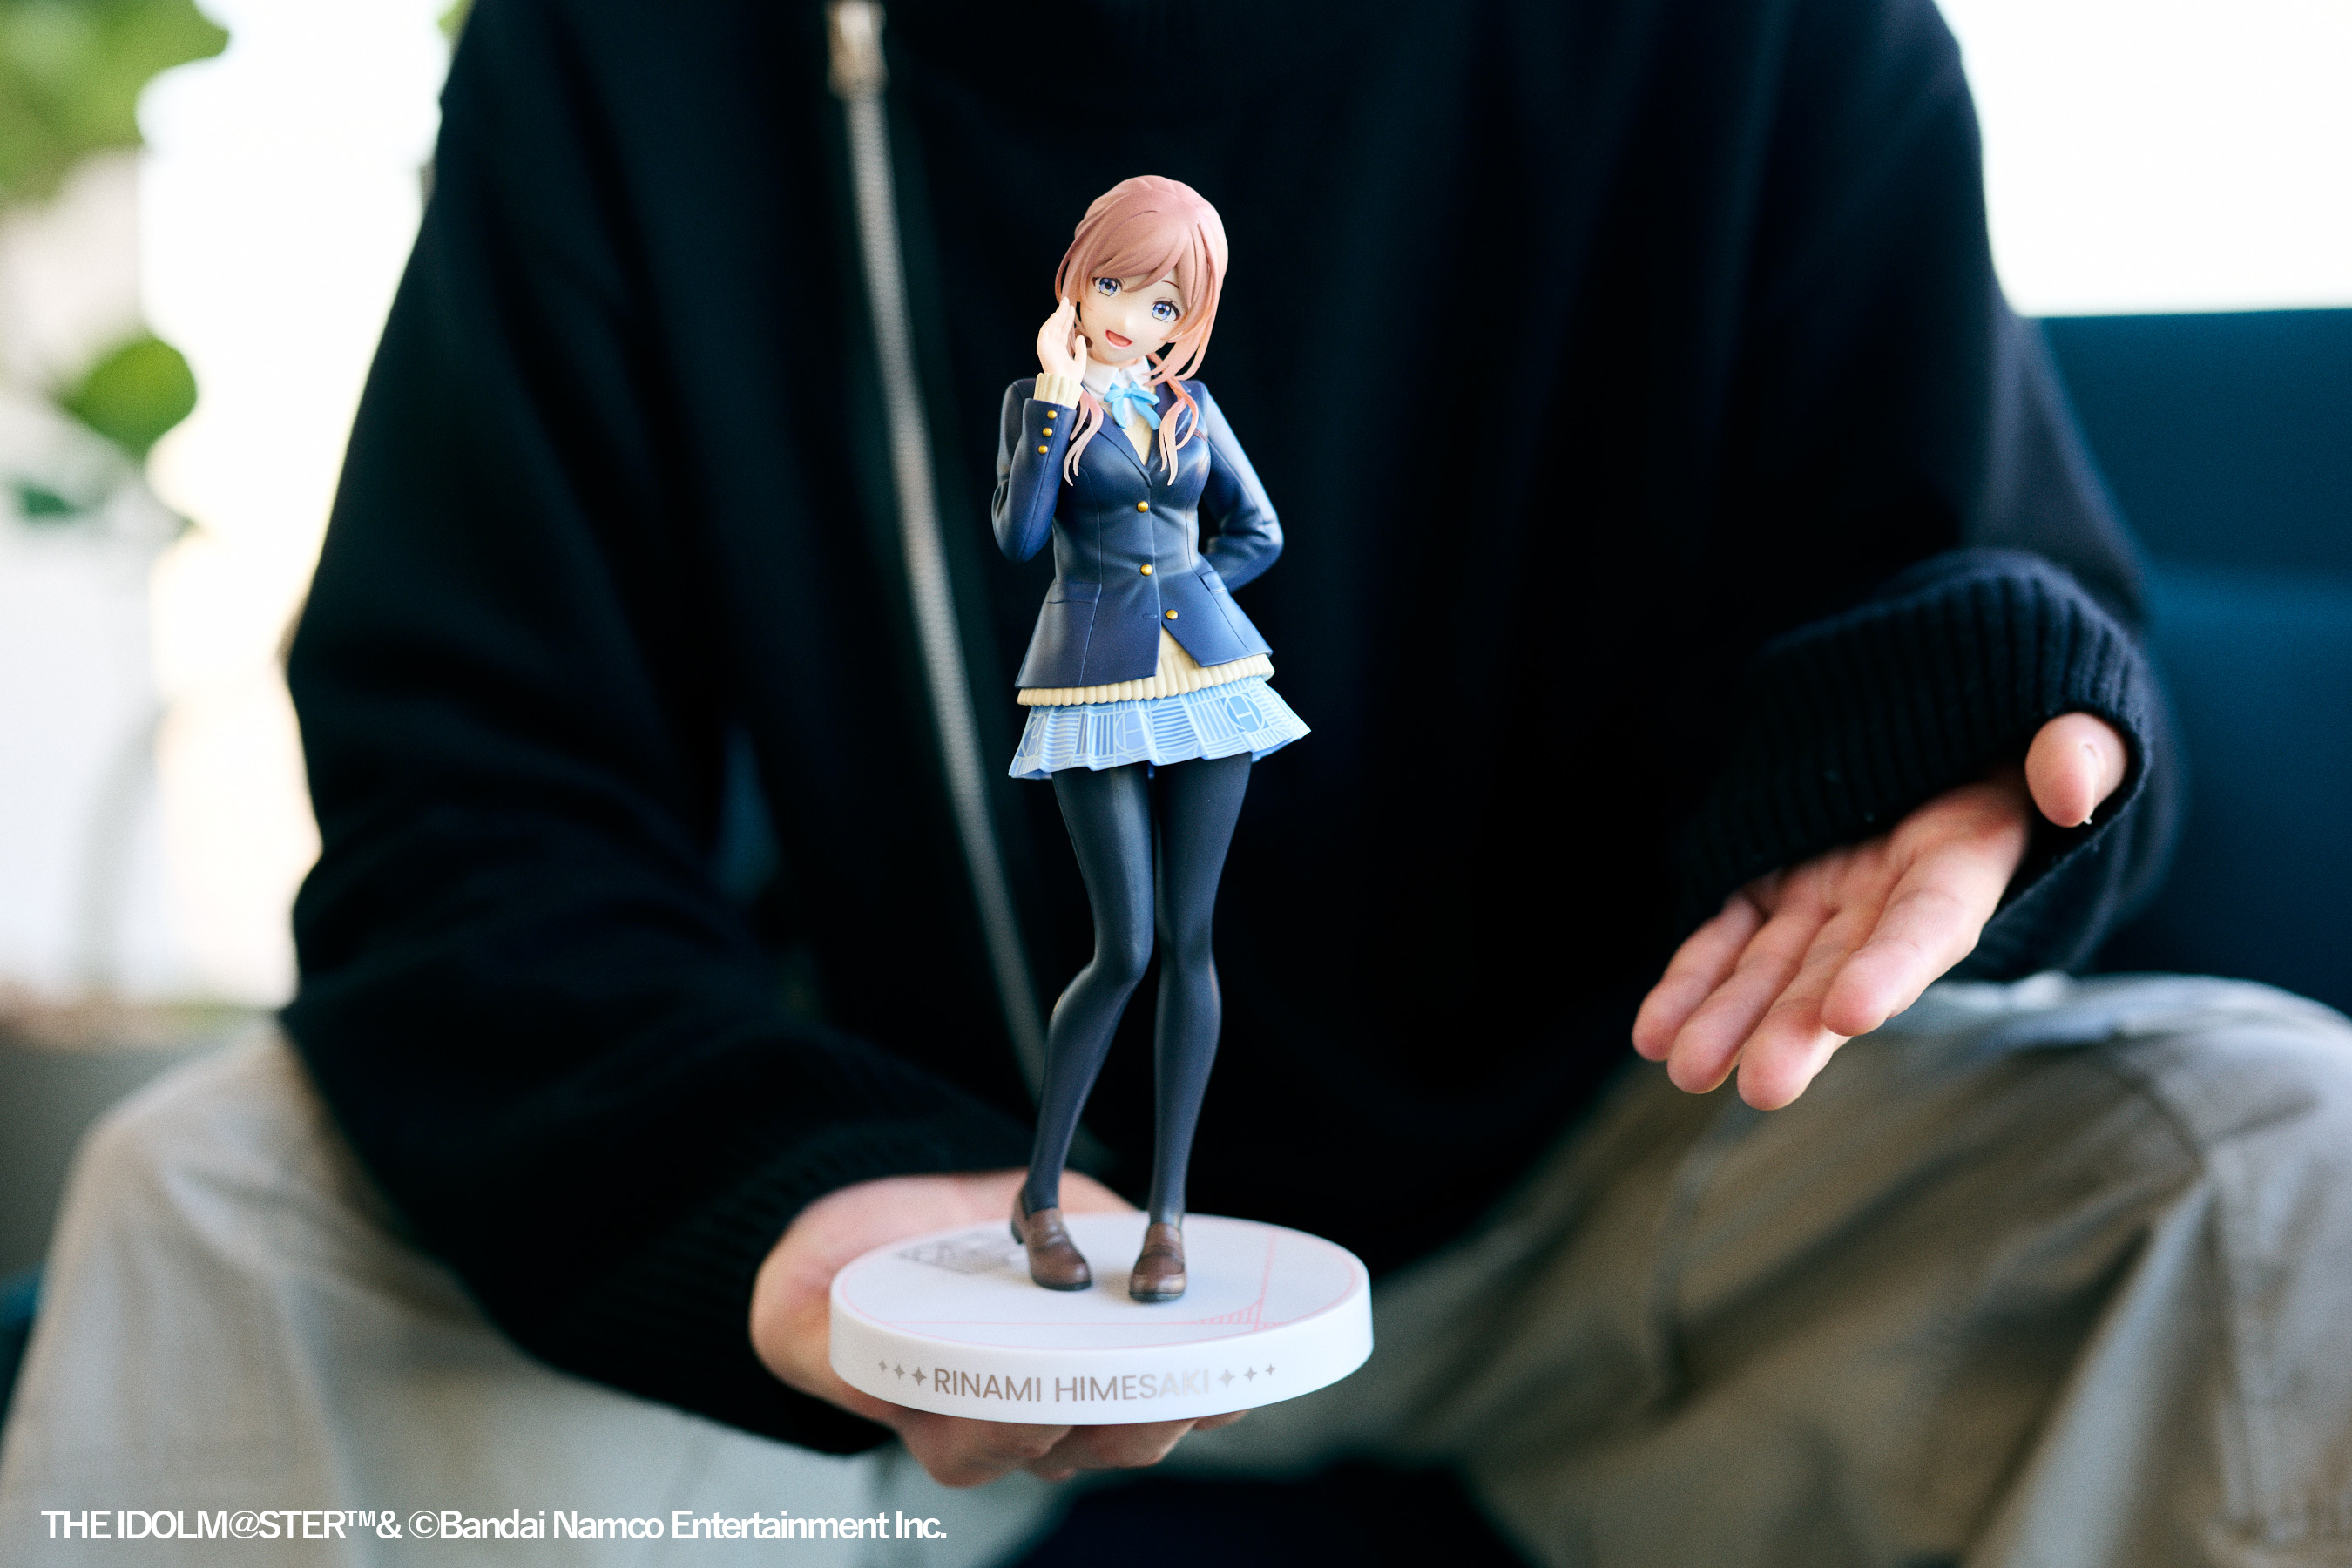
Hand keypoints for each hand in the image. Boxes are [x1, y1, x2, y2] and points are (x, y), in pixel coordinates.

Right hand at [750, 1168, 1247, 1487]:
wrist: (882, 1223)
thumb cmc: (835, 1278)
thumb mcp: (794, 1308)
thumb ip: (811, 1341)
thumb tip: (852, 1378)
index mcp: (942, 1424)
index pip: (992, 1446)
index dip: (1027, 1431)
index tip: (1054, 1404)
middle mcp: (1018, 1420)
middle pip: (1087, 1443)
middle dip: (1134, 1421)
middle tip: (1166, 1386)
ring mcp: (1075, 1381)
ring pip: (1141, 1416)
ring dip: (1187, 1396)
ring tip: (1223, 1367)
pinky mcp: (1112, 1335)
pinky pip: (1173, 1368)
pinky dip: (1212, 1360)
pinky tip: (1247, 1344)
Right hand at [1035, 298, 1086, 380]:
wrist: (1064, 385)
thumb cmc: (1071, 378)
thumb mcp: (1080, 361)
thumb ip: (1080, 349)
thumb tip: (1081, 337)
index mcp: (1060, 350)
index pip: (1064, 330)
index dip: (1067, 319)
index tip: (1072, 309)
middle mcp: (1053, 346)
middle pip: (1058, 326)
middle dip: (1062, 313)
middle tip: (1067, 300)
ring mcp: (1047, 346)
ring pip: (1052, 326)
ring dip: (1057, 315)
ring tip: (1064, 304)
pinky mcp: (1042, 347)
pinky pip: (1045, 332)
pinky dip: (1049, 323)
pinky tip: (1056, 315)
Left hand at [1632, 712, 2126, 1109]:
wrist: (1952, 724)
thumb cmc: (2015, 724)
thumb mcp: (2069, 722)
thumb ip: (2075, 752)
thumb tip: (2072, 787)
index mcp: (1964, 867)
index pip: (1927, 927)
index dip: (1893, 969)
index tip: (1850, 1012)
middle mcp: (1888, 902)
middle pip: (1840, 976)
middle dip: (1798, 1030)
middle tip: (1760, 1085)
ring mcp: (1827, 899)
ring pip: (1771, 969)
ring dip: (1729, 1019)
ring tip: (1682, 1068)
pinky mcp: (1775, 884)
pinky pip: (1725, 935)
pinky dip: (1691, 979)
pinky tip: (1651, 1033)